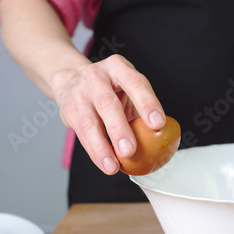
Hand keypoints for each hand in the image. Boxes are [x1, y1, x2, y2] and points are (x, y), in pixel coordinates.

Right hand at [52, 54, 165, 173]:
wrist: (71, 80)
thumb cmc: (110, 88)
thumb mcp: (127, 87)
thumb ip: (142, 108)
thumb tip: (164, 136)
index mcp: (118, 67)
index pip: (135, 83)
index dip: (147, 103)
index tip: (158, 124)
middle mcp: (96, 77)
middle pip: (107, 103)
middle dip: (119, 129)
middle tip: (130, 150)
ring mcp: (80, 93)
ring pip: (89, 122)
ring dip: (102, 147)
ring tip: (113, 166)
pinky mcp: (69, 111)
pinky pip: (82, 134)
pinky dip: (95, 152)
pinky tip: (106, 164)